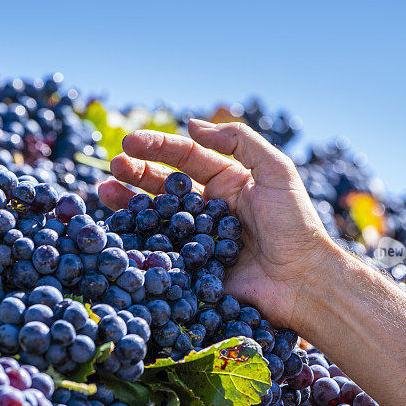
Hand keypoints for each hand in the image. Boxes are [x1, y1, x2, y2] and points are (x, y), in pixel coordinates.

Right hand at [97, 119, 334, 329]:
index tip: (129, 143)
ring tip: (103, 191)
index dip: (156, 148)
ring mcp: (198, 239)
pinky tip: (118, 229)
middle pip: (165, 184)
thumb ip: (240, 141)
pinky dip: (138, 240)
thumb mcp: (276, 171)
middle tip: (113, 166)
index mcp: (227, 182)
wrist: (302, 280)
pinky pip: (161, 251)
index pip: (185, 157)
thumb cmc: (293, 224)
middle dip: (136, 172)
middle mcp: (209, 208)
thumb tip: (192, 125)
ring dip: (129, 202)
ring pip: (156, 215)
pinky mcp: (193, 268)